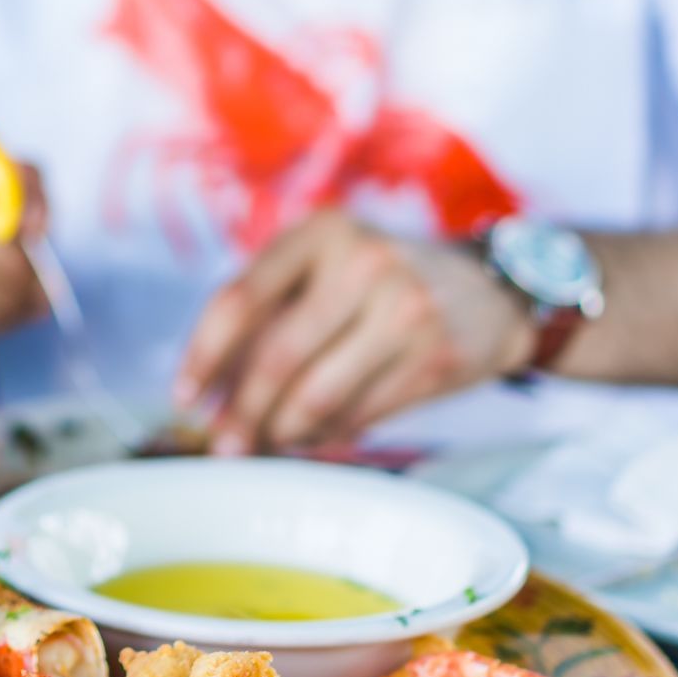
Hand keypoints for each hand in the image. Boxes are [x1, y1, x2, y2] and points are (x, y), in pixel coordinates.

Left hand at [173, 209, 535, 454]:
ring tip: (268, 442)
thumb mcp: (328, 265)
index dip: (203, 356)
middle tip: (222, 444)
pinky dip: (324, 435)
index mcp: (321, 232)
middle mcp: (364, 262)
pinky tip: (313, 436)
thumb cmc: (382, 282)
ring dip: (281, 431)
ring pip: (315, 396)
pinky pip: (356, 417)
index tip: (185, 397)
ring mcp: (405, 309)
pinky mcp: (433, 359)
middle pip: (276, 356)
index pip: (241, 298)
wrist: (492, 289)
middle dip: (240, 411)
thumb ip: (270, 311)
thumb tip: (209, 393)